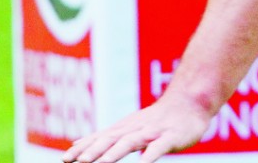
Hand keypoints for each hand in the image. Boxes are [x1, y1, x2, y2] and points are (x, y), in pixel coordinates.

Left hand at [62, 93, 211, 162]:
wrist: (191, 101)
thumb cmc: (158, 117)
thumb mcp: (129, 126)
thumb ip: (105, 136)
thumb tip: (76, 145)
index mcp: (124, 128)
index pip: (100, 138)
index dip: (83, 149)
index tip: (65, 160)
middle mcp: (136, 128)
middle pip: (112, 139)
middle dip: (95, 151)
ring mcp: (154, 132)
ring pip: (132, 142)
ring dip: (115, 152)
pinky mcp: (171, 136)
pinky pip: (160, 147)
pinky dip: (150, 155)